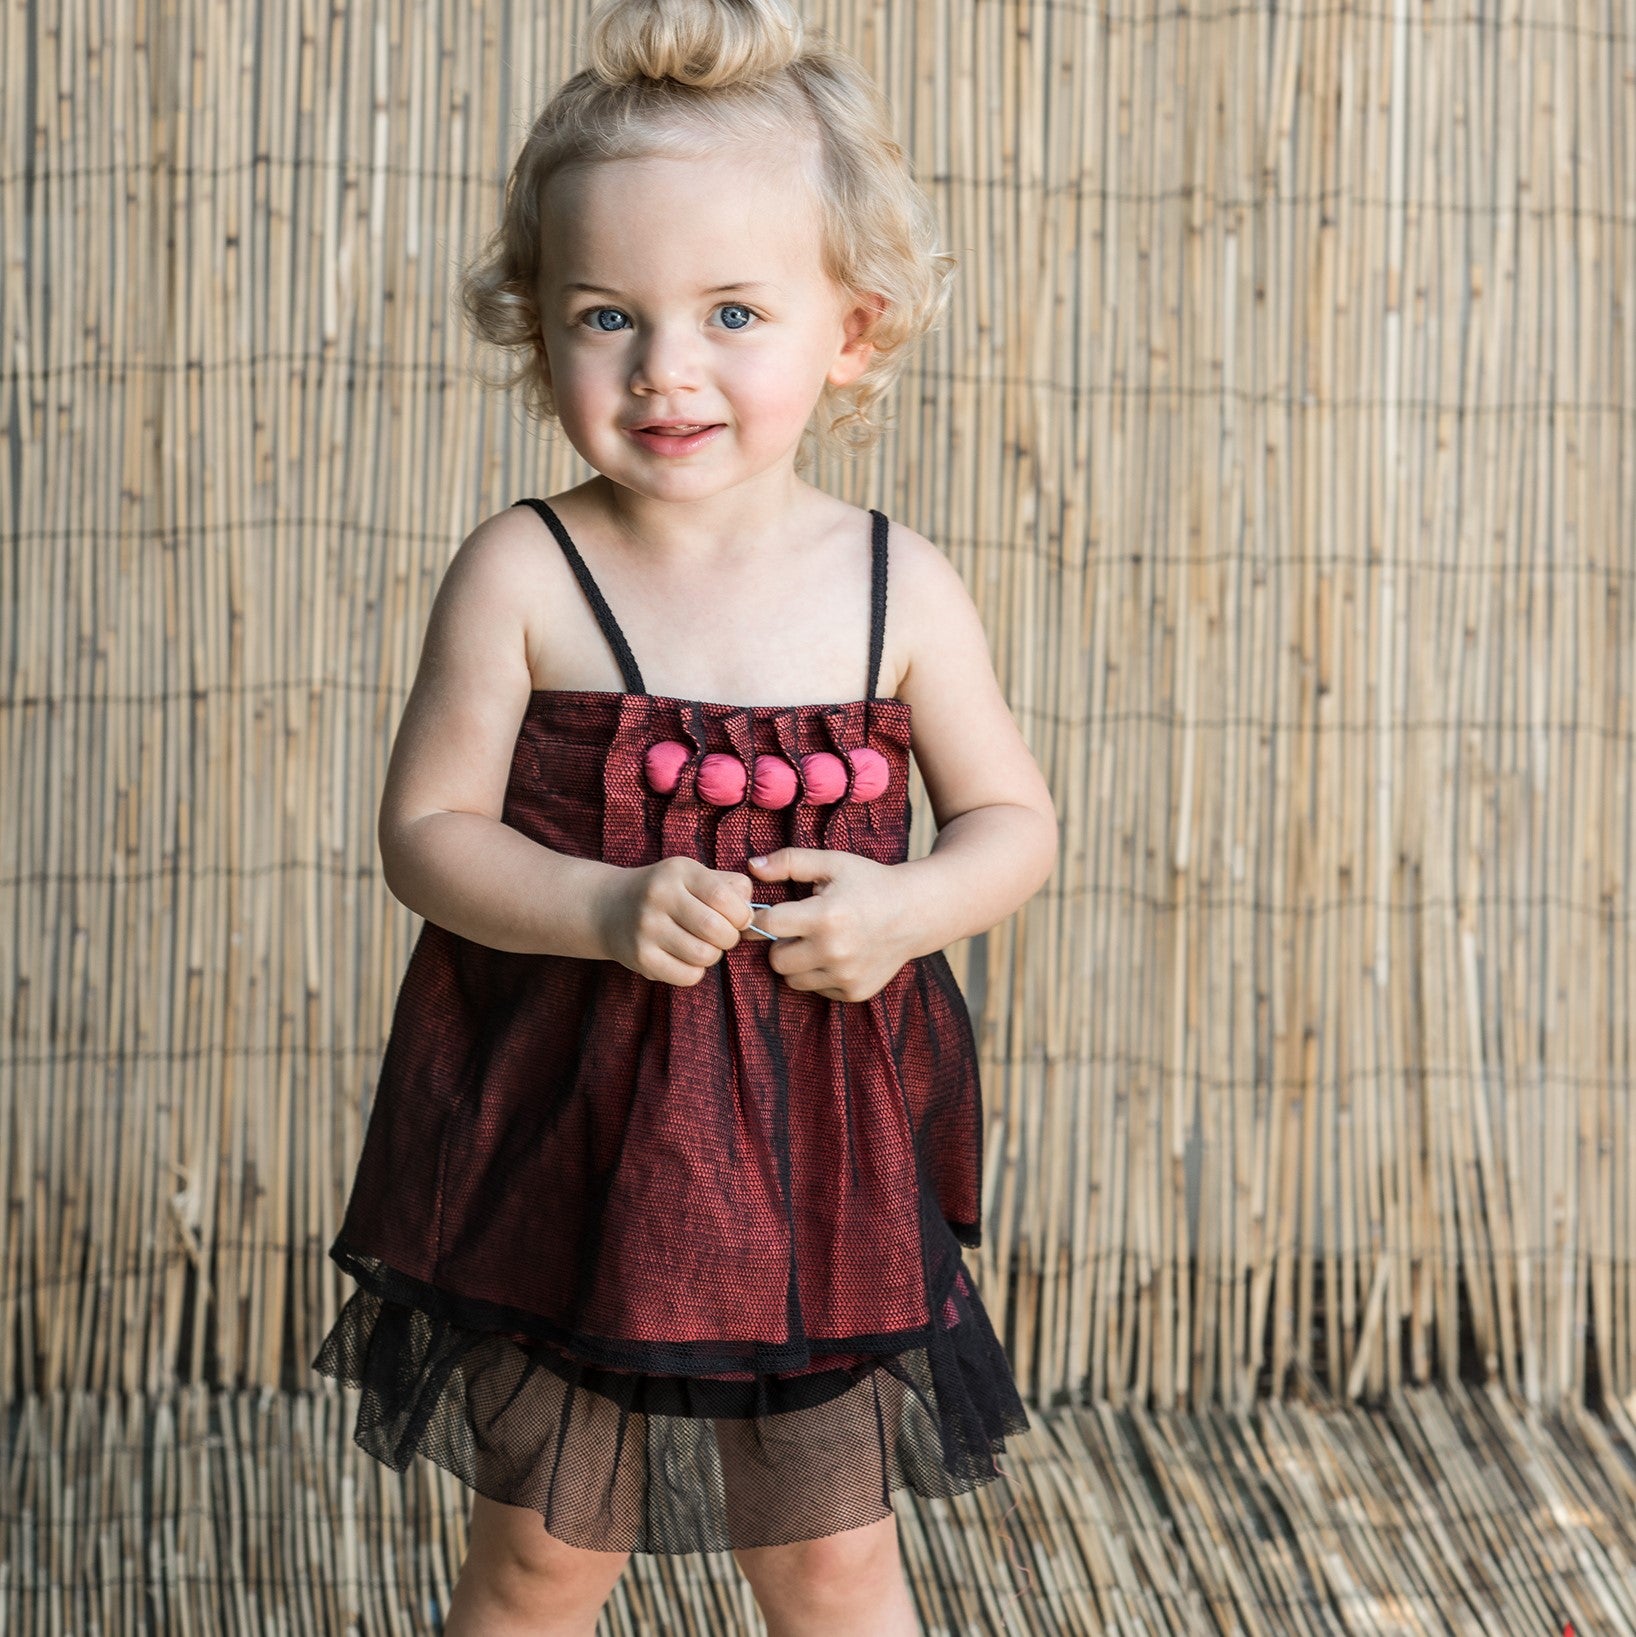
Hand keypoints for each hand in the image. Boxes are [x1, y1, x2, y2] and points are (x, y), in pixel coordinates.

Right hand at [600, 856, 754, 986]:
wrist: (608, 907)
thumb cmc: (667, 892)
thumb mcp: (694, 876)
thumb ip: (729, 886)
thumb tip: (752, 912)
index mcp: (678, 871)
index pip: (724, 897)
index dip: (741, 915)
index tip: (738, 919)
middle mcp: (659, 896)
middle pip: (716, 930)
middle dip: (730, 938)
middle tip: (722, 935)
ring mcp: (647, 928)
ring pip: (704, 955)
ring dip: (712, 955)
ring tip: (702, 945)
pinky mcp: (641, 957)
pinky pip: (688, 976)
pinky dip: (695, 971)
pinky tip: (685, 958)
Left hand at [745, 848, 915, 1002]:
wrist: (915, 912)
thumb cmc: (869, 883)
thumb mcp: (832, 863)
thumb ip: (789, 861)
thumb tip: (752, 867)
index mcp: (825, 916)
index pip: (769, 924)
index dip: (764, 916)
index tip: (771, 912)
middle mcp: (835, 951)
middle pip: (776, 960)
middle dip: (781, 943)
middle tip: (799, 928)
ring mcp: (846, 976)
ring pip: (793, 980)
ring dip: (798, 962)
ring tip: (818, 941)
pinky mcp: (855, 992)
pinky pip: (818, 989)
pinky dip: (821, 975)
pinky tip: (839, 955)